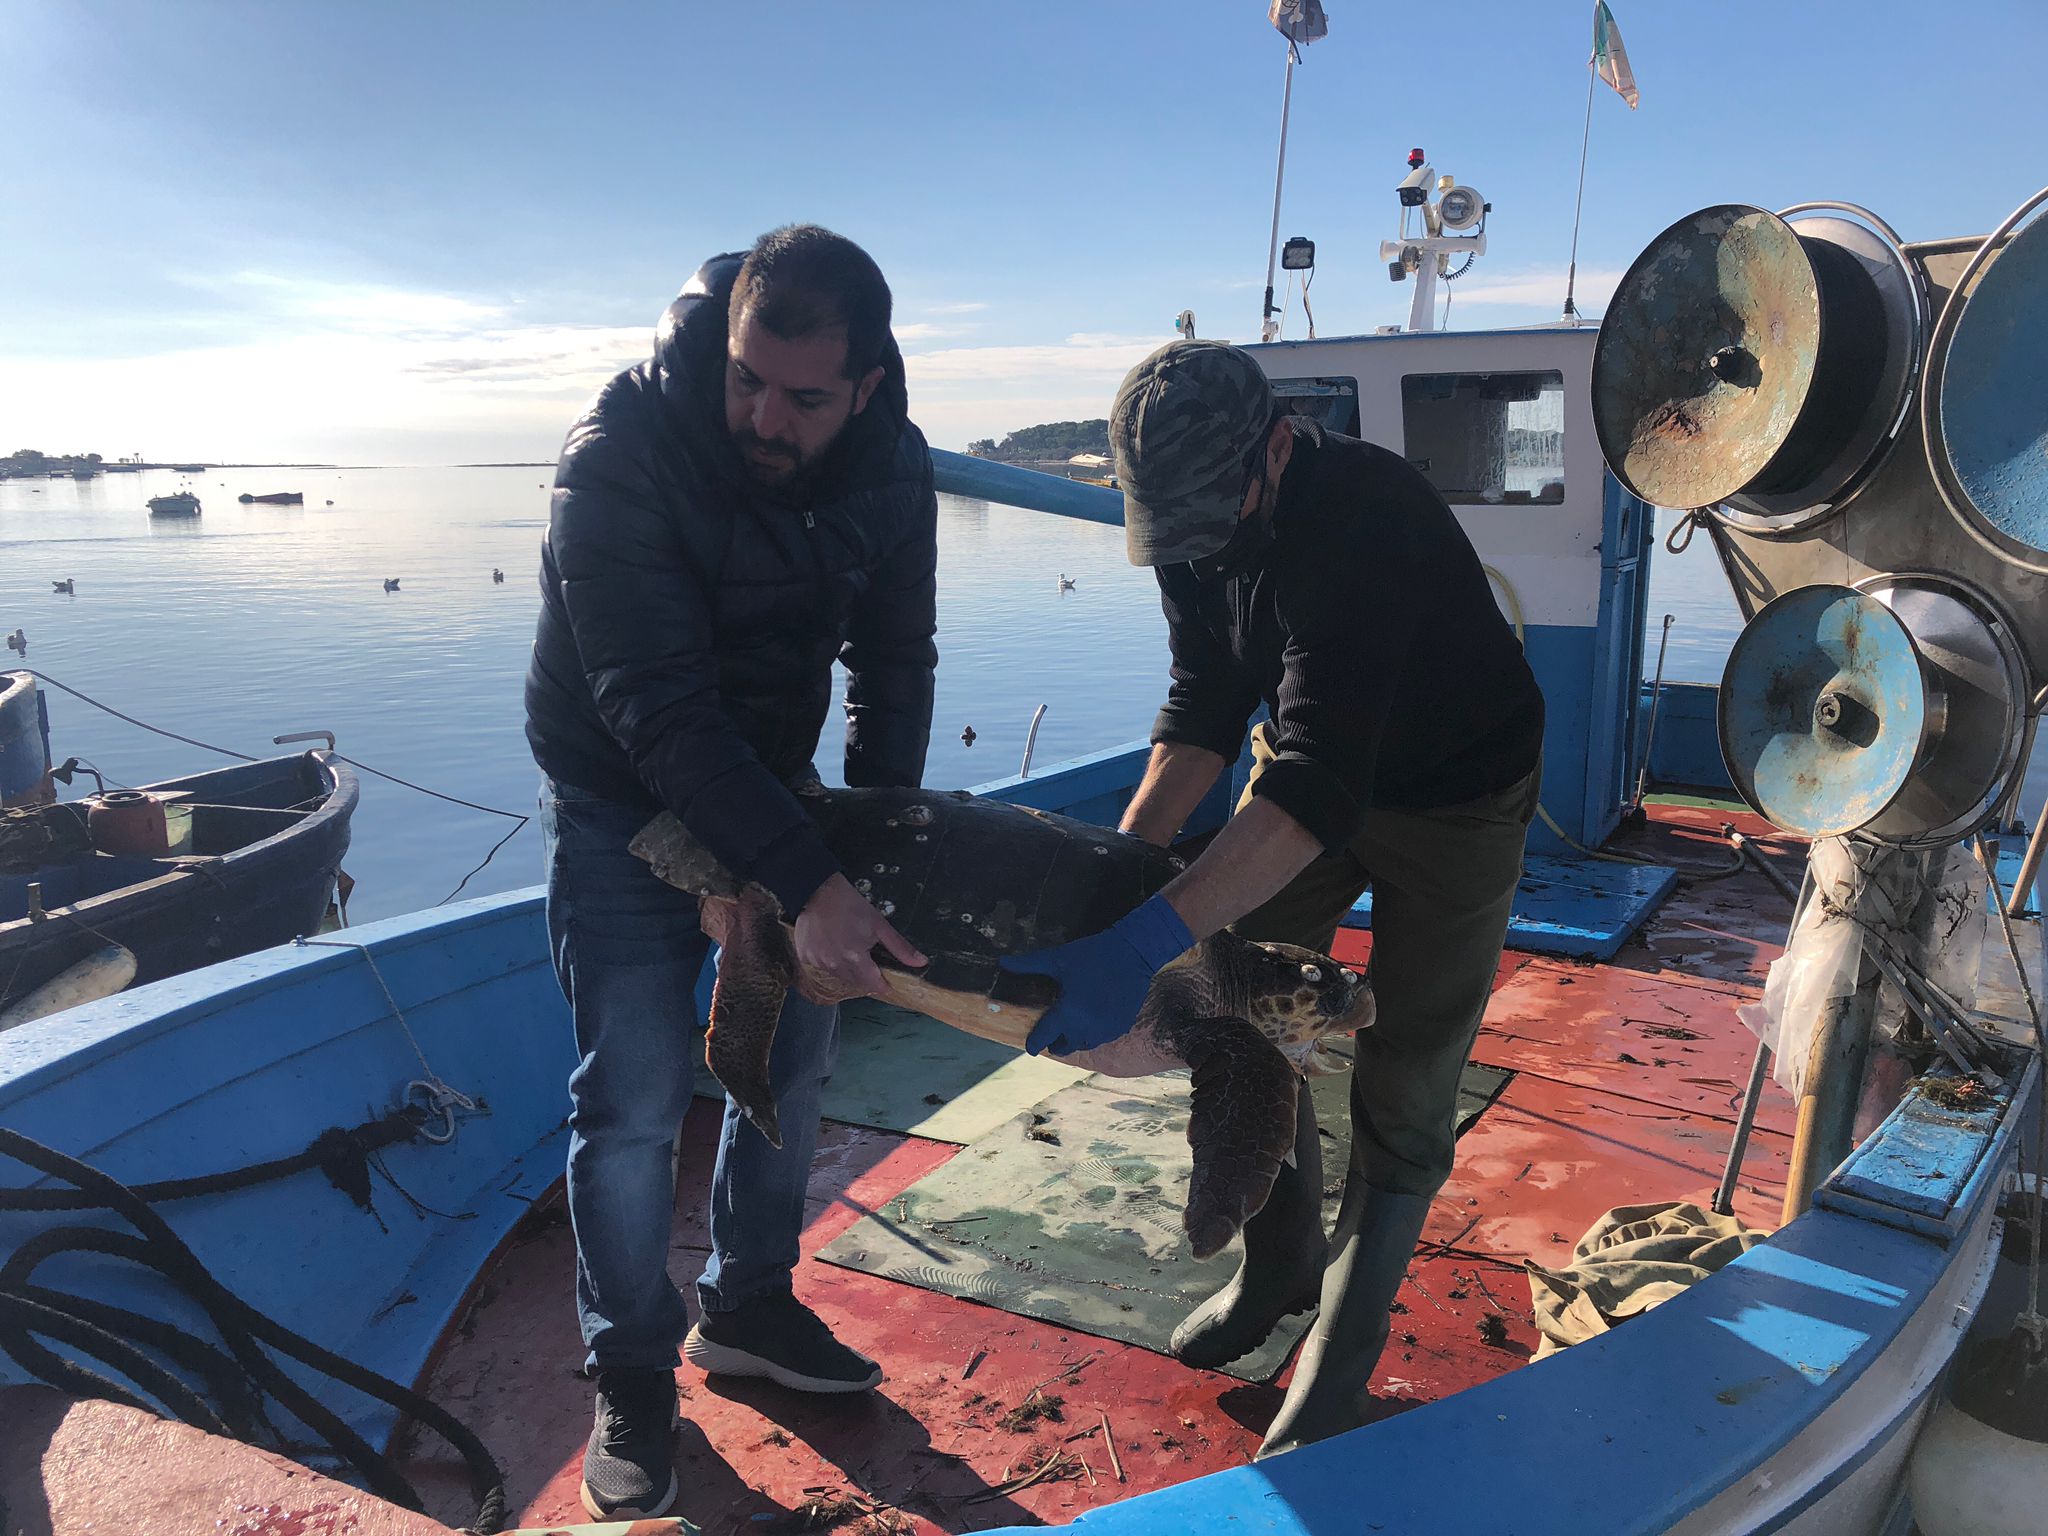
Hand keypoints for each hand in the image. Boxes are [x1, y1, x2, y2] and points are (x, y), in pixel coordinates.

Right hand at [794, 874, 927, 996]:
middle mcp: (834, 964)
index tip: (887, 982)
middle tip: (869, 958)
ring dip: (847, 968)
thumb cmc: (850, 905)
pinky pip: (822, 966)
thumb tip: (921, 962)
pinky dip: (830, 961)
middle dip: (866, 976)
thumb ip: (900, 947)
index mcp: (854, 958)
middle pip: (856, 982)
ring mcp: (817, 961)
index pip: (873, 985)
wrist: (817, 891)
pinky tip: (833, 945)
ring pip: (839, 975)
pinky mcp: (805, 956)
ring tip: (849, 947)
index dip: (882, 985)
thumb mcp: (879, 924)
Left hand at [1000, 893, 1194, 1055]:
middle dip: (1055, 1043)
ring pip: (1084, 1045)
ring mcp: (1106, 1030)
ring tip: (1070, 1027)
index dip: (1034, 1044)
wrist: (1133, 953)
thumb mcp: (1057, 959)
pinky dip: (1093, 1033)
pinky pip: (1101, 1038)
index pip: (1044, 1038)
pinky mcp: (1121, 1027)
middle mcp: (1087, 1027)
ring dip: (1075, 1039)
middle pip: (1065, 1047)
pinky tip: (1090, 1021)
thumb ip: (1028, 964)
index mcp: (1068, 1012)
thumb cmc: (1091, 954)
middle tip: (1051, 1034)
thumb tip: (1001, 962)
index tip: (1030, 1047)